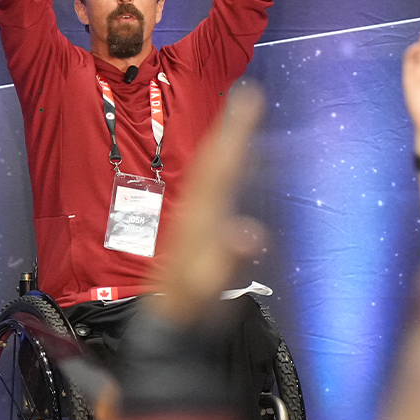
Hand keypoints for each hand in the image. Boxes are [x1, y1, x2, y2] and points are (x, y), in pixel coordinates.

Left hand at [148, 85, 266, 326]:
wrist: (170, 323)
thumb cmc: (190, 305)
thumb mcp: (206, 287)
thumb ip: (225, 260)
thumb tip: (249, 233)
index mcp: (199, 216)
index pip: (220, 165)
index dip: (236, 131)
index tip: (249, 98)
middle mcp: (196, 210)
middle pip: (214, 160)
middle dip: (232, 127)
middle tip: (249, 96)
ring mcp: (196, 217)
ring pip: (213, 170)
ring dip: (228, 142)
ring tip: (243, 116)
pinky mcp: (199, 227)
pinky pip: (216, 185)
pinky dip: (229, 166)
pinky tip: (239, 163)